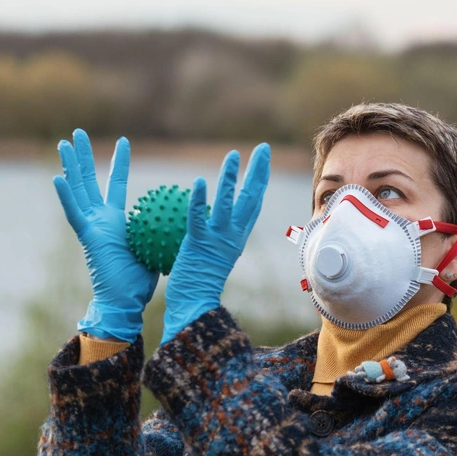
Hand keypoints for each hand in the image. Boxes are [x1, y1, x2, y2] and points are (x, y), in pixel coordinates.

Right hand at [54, 129, 158, 341]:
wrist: (124, 301)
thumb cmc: (141, 281)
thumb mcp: (156, 247)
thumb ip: (163, 229)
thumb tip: (185, 216)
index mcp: (115, 222)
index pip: (116, 185)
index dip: (118, 164)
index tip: (123, 143)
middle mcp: (99, 220)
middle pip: (89, 181)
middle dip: (84, 157)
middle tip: (78, 133)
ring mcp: (90, 227)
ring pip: (78, 191)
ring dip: (71, 167)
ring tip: (64, 142)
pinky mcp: (87, 238)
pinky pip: (75, 214)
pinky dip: (66, 197)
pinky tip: (57, 178)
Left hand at [162, 144, 270, 343]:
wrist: (194, 306)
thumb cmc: (198, 284)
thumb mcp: (211, 256)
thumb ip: (211, 236)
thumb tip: (205, 219)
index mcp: (237, 237)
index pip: (252, 204)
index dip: (259, 180)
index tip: (262, 160)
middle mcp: (232, 236)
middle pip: (251, 198)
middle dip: (258, 171)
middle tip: (262, 148)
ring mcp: (217, 240)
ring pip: (227, 203)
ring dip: (231, 178)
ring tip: (233, 155)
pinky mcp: (198, 244)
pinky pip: (199, 219)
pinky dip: (199, 201)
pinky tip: (198, 182)